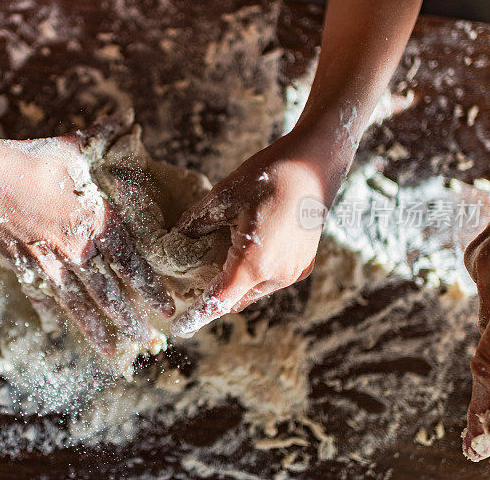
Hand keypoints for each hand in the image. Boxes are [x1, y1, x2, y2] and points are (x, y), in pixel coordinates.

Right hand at [0, 114, 173, 356]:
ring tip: (114, 354)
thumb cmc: (34, 159)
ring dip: (98, 329)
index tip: (166, 308)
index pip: (131, 262)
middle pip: (109, 291)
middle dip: (129, 319)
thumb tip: (130, 115)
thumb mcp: (74, 145)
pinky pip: (43, 295)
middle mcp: (77, 248)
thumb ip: (106, 135)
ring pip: (79, 302)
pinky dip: (52, 315)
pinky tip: (60, 333)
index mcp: (95, 221)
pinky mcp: (25, 265)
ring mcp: (49, 261)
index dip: (150, 287)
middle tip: (146, 341)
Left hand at [170, 132, 332, 336]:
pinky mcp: (304, 265)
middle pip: (234, 299)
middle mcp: (276, 276)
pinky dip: (254, 275)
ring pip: (253, 292)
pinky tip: (245, 250)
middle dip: (213, 295)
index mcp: (254, 263)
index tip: (178, 327)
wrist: (314, 163)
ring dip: (235, 284)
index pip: (218, 302)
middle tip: (191, 279)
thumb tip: (175, 239)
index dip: (196, 315)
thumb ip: (196, 223)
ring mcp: (293, 272)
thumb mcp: (223, 196)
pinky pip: (271, 281)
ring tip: (218, 260)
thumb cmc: (267, 176)